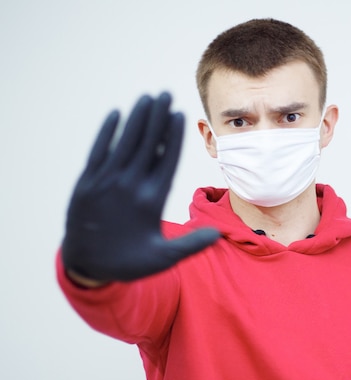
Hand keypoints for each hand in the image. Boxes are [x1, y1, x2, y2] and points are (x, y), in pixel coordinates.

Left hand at [61, 92, 219, 281]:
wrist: (85, 266)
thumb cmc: (128, 262)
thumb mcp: (163, 259)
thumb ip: (191, 245)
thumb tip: (218, 234)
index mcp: (151, 200)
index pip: (166, 159)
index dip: (173, 134)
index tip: (179, 114)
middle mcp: (129, 185)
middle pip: (147, 143)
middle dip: (157, 117)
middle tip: (166, 94)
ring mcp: (106, 181)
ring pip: (125, 142)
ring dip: (137, 118)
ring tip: (147, 97)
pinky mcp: (87, 182)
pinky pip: (99, 150)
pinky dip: (107, 132)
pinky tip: (116, 114)